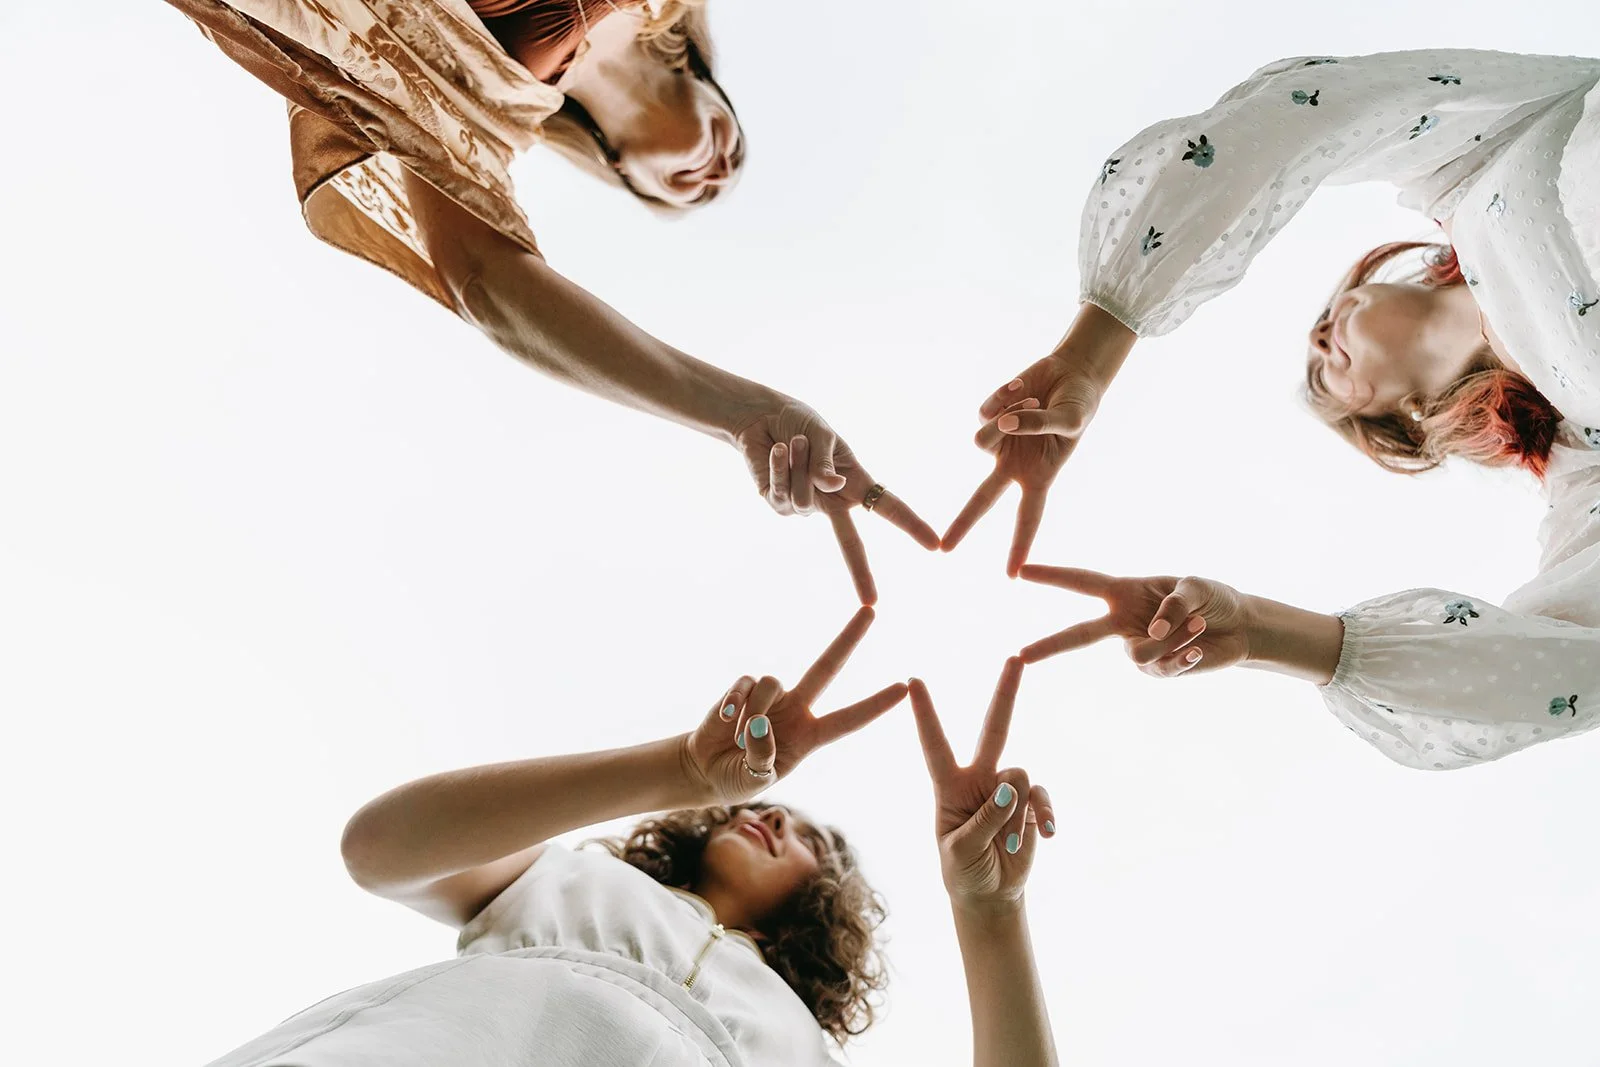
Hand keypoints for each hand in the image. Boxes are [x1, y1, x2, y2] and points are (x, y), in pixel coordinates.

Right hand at [682, 606, 908, 803]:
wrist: (704, 770)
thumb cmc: (739, 779)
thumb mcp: (755, 780)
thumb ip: (761, 757)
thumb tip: (761, 723)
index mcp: (812, 736)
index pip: (850, 718)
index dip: (876, 704)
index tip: (904, 688)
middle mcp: (797, 709)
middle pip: (828, 666)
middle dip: (850, 638)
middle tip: (872, 610)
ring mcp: (772, 696)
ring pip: (774, 682)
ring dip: (754, 715)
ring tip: (738, 741)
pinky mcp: (743, 688)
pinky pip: (746, 683)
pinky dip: (735, 703)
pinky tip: (726, 721)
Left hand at [731, 394, 938, 603]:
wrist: (763, 417)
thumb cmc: (800, 422)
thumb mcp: (823, 435)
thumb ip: (828, 463)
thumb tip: (830, 487)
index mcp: (855, 484)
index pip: (890, 508)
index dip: (912, 526)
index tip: (935, 545)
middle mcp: (832, 502)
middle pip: (851, 543)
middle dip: (861, 573)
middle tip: (872, 602)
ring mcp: (804, 507)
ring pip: (805, 499)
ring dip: (800, 462)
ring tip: (794, 442)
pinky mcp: (778, 504)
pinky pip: (782, 493)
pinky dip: (780, 466)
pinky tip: (777, 450)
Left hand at [909, 659, 1054, 914]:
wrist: (990, 893)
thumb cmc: (962, 869)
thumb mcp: (962, 850)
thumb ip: (986, 819)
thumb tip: (1013, 785)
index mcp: (948, 786)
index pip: (934, 744)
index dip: (925, 713)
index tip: (912, 680)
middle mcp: (979, 778)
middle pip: (994, 728)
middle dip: (1006, 692)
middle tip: (1016, 656)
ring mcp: (1007, 789)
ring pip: (1021, 778)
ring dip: (1017, 815)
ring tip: (1007, 845)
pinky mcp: (1031, 803)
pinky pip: (1042, 797)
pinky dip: (1044, 815)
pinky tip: (1046, 835)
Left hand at [941, 352, 1103, 576]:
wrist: (1071, 373)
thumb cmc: (1079, 404)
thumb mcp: (1070, 419)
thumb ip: (1039, 424)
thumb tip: (1004, 423)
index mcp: (1039, 476)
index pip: (1028, 518)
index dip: (1020, 546)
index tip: (1012, 574)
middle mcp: (1014, 465)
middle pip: (983, 499)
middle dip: (965, 522)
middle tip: (945, 548)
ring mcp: (1000, 442)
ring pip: (981, 441)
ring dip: (1008, 418)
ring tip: (1033, 400)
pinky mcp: (990, 417)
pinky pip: (985, 412)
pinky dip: (1005, 397)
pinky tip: (1022, 387)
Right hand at [1017, 566, 1249, 676]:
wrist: (1240, 628)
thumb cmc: (1213, 598)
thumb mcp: (1195, 586)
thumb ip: (1172, 604)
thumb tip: (1151, 634)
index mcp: (1125, 592)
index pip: (1082, 583)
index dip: (1051, 576)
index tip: (1020, 571)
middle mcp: (1124, 622)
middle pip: (1079, 635)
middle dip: (1049, 645)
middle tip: (1021, 656)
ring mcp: (1139, 648)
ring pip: (1139, 651)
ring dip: (1173, 637)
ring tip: (1198, 625)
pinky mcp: (1158, 670)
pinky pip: (1161, 667)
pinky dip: (1181, 655)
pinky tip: (1197, 649)